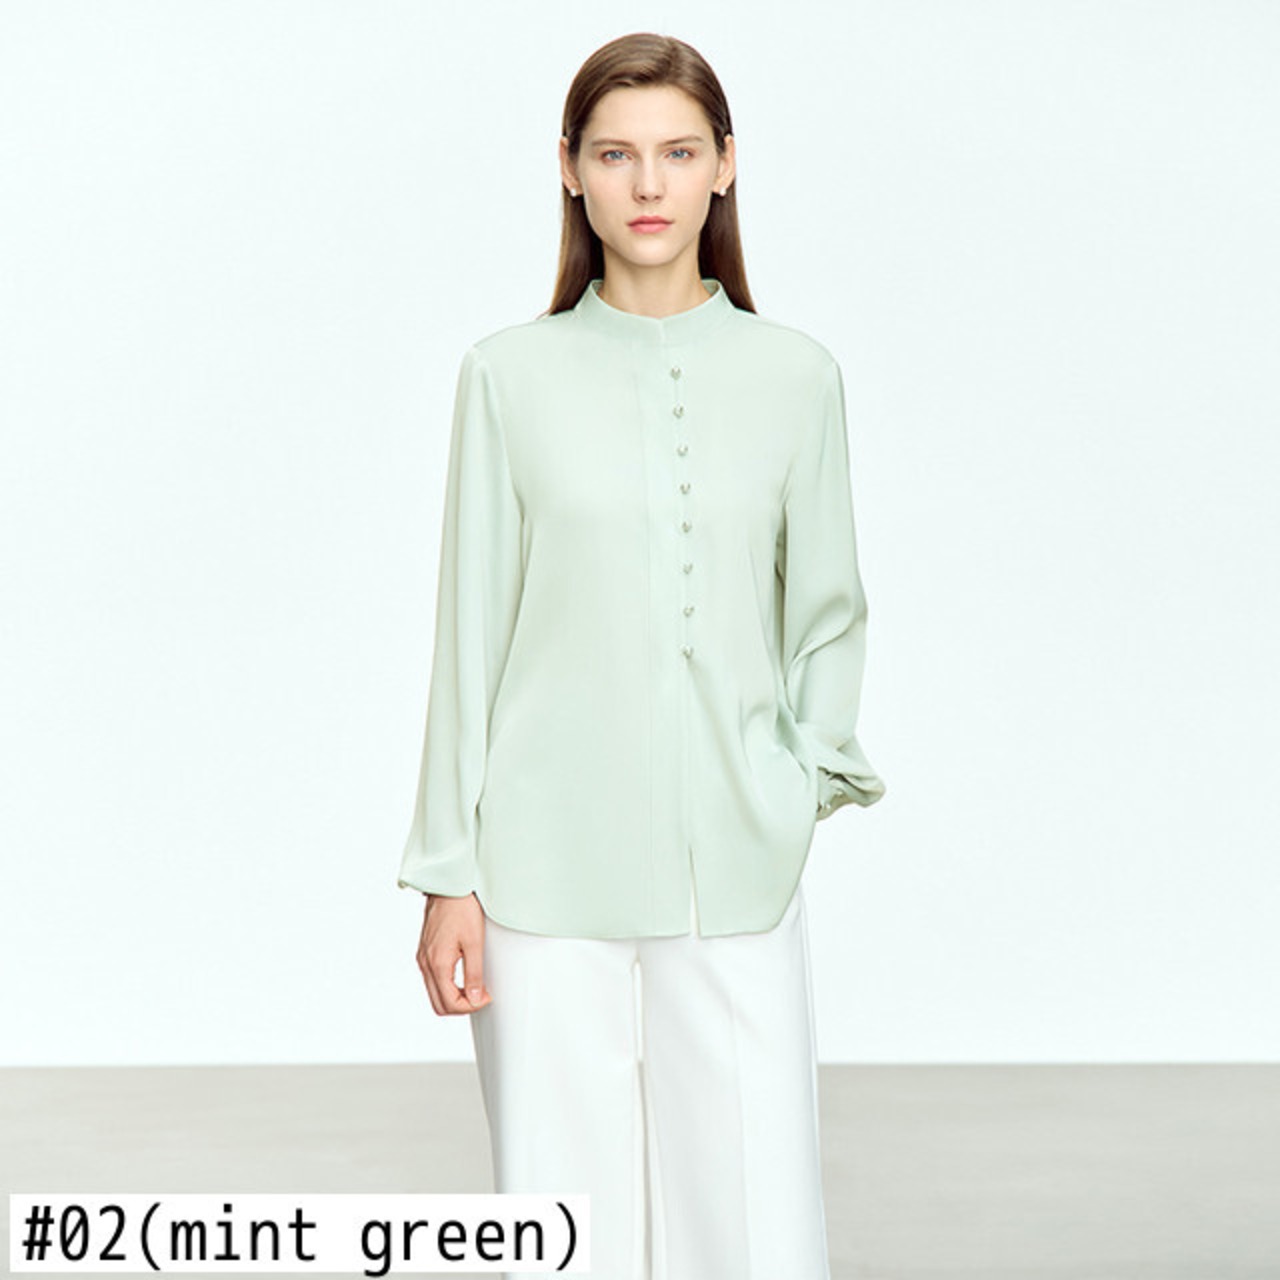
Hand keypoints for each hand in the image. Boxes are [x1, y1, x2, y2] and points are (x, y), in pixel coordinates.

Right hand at [416, 892, 492, 1015]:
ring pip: (434, 994)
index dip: (470, 1006)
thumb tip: (475, 998)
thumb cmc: (461, 908)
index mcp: (437, 963)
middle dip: (461, 1007)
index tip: (485, 997)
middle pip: (438, 1004)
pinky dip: (447, 987)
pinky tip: (462, 978)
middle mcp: (426, 964)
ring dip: (454, 997)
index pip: (450, 1003)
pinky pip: (432, 980)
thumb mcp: (474, 941)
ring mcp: (423, 958)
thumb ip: (474, 973)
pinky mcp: (425, 952)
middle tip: (480, 996)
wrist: (448, 887)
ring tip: (474, 988)